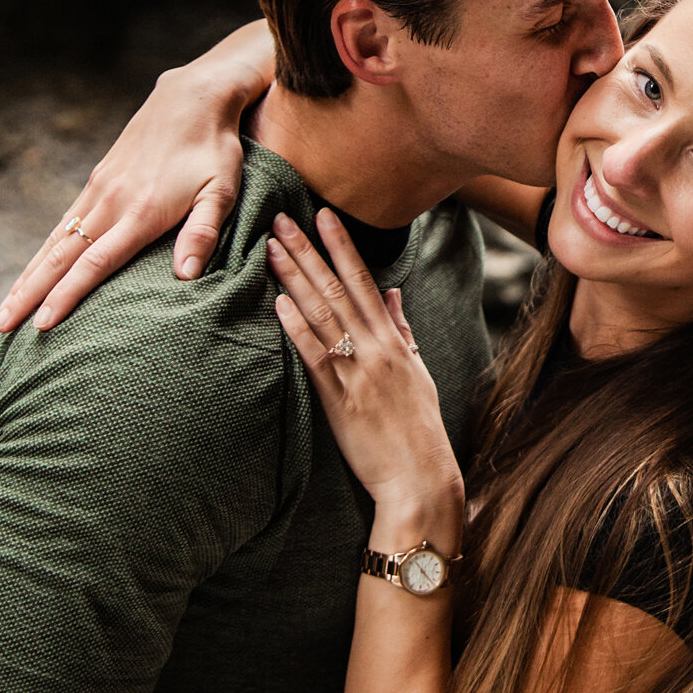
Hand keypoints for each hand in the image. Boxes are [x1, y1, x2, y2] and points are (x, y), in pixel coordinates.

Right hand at [0, 22, 273, 332]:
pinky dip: (44, 250)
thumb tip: (185, 276)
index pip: (94, 264)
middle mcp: (110, 203)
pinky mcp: (99, 180)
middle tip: (1, 327)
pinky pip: (64, 222)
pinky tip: (34, 268)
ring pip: (55, 241)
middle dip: (29, 294)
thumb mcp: (221, 191)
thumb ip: (203, 232)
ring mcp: (100, 190)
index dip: (66, 296)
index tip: (41, 325)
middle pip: (60, 257)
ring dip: (28, 276)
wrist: (192, 98)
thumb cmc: (213, 150)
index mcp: (139, 213)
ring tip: (5, 308)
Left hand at [271, 209, 461, 509]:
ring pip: (322, 315)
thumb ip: (403, 330)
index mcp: (393, 341)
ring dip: (295, 278)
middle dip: (308, 251)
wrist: (420, 475)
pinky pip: (315, 356)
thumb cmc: (418, 428)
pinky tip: (279, 304)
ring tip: (272, 249)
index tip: (324, 216)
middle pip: (337, 289)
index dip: (342, 246)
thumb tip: (392, 293)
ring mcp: (357, 372)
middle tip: (282, 218)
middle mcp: (375, 348)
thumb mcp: (418, 372)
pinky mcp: (340, 399)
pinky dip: (297, 328)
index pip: (364, 281)